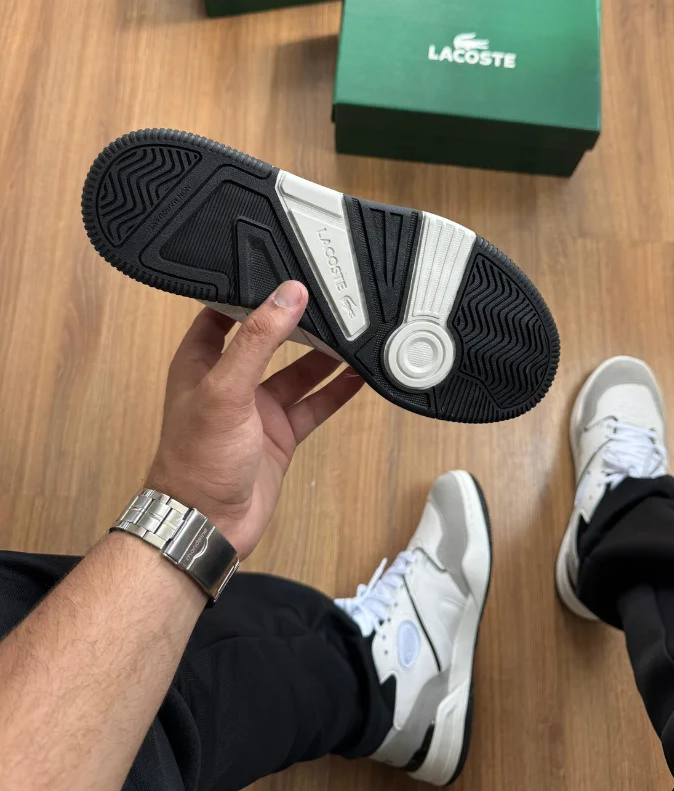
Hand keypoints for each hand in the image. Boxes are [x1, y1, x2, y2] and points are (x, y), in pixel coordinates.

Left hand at [146, 281, 364, 556]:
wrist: (206, 525)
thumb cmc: (197, 459)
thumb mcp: (226, 389)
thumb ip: (259, 340)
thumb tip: (288, 294)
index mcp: (201, 361)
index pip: (225, 311)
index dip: (250, 288)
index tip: (282, 264)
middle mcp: (229, 380)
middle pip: (269, 338)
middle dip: (297, 319)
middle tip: (330, 294)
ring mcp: (257, 408)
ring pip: (297, 371)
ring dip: (324, 354)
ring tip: (354, 328)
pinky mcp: (280, 434)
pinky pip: (313, 405)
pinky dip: (336, 391)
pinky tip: (359, 375)